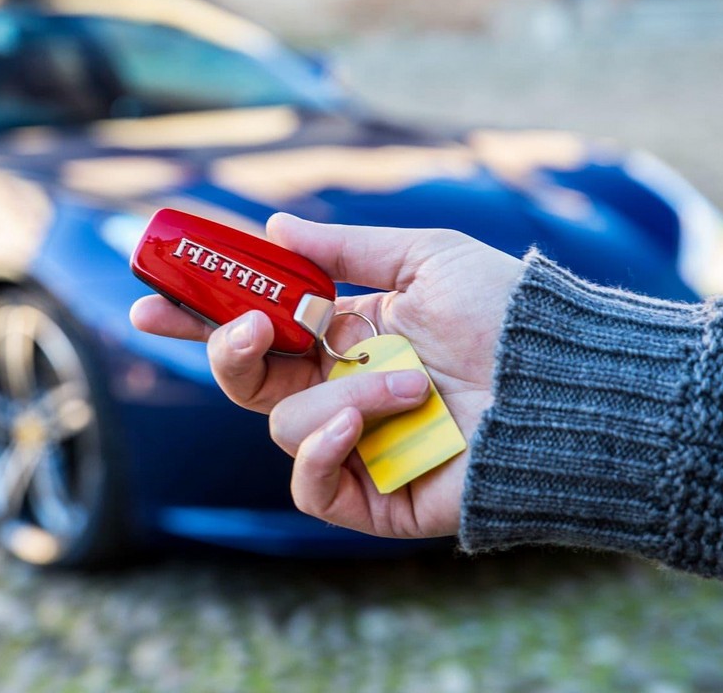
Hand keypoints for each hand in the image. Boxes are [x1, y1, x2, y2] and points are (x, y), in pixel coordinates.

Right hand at [130, 213, 523, 537]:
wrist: (573, 387)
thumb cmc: (510, 317)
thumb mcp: (425, 258)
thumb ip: (345, 248)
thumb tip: (272, 226)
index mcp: (347, 335)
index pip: (256, 325)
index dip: (200, 314)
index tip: (150, 296)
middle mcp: (341, 388)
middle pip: (245, 379)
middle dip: (228, 349)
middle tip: (249, 327)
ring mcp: (355, 445)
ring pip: (281, 424)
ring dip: (341, 396)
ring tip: (414, 381)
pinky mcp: (372, 496)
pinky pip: (309, 483)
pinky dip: (321, 451)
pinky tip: (362, 423)